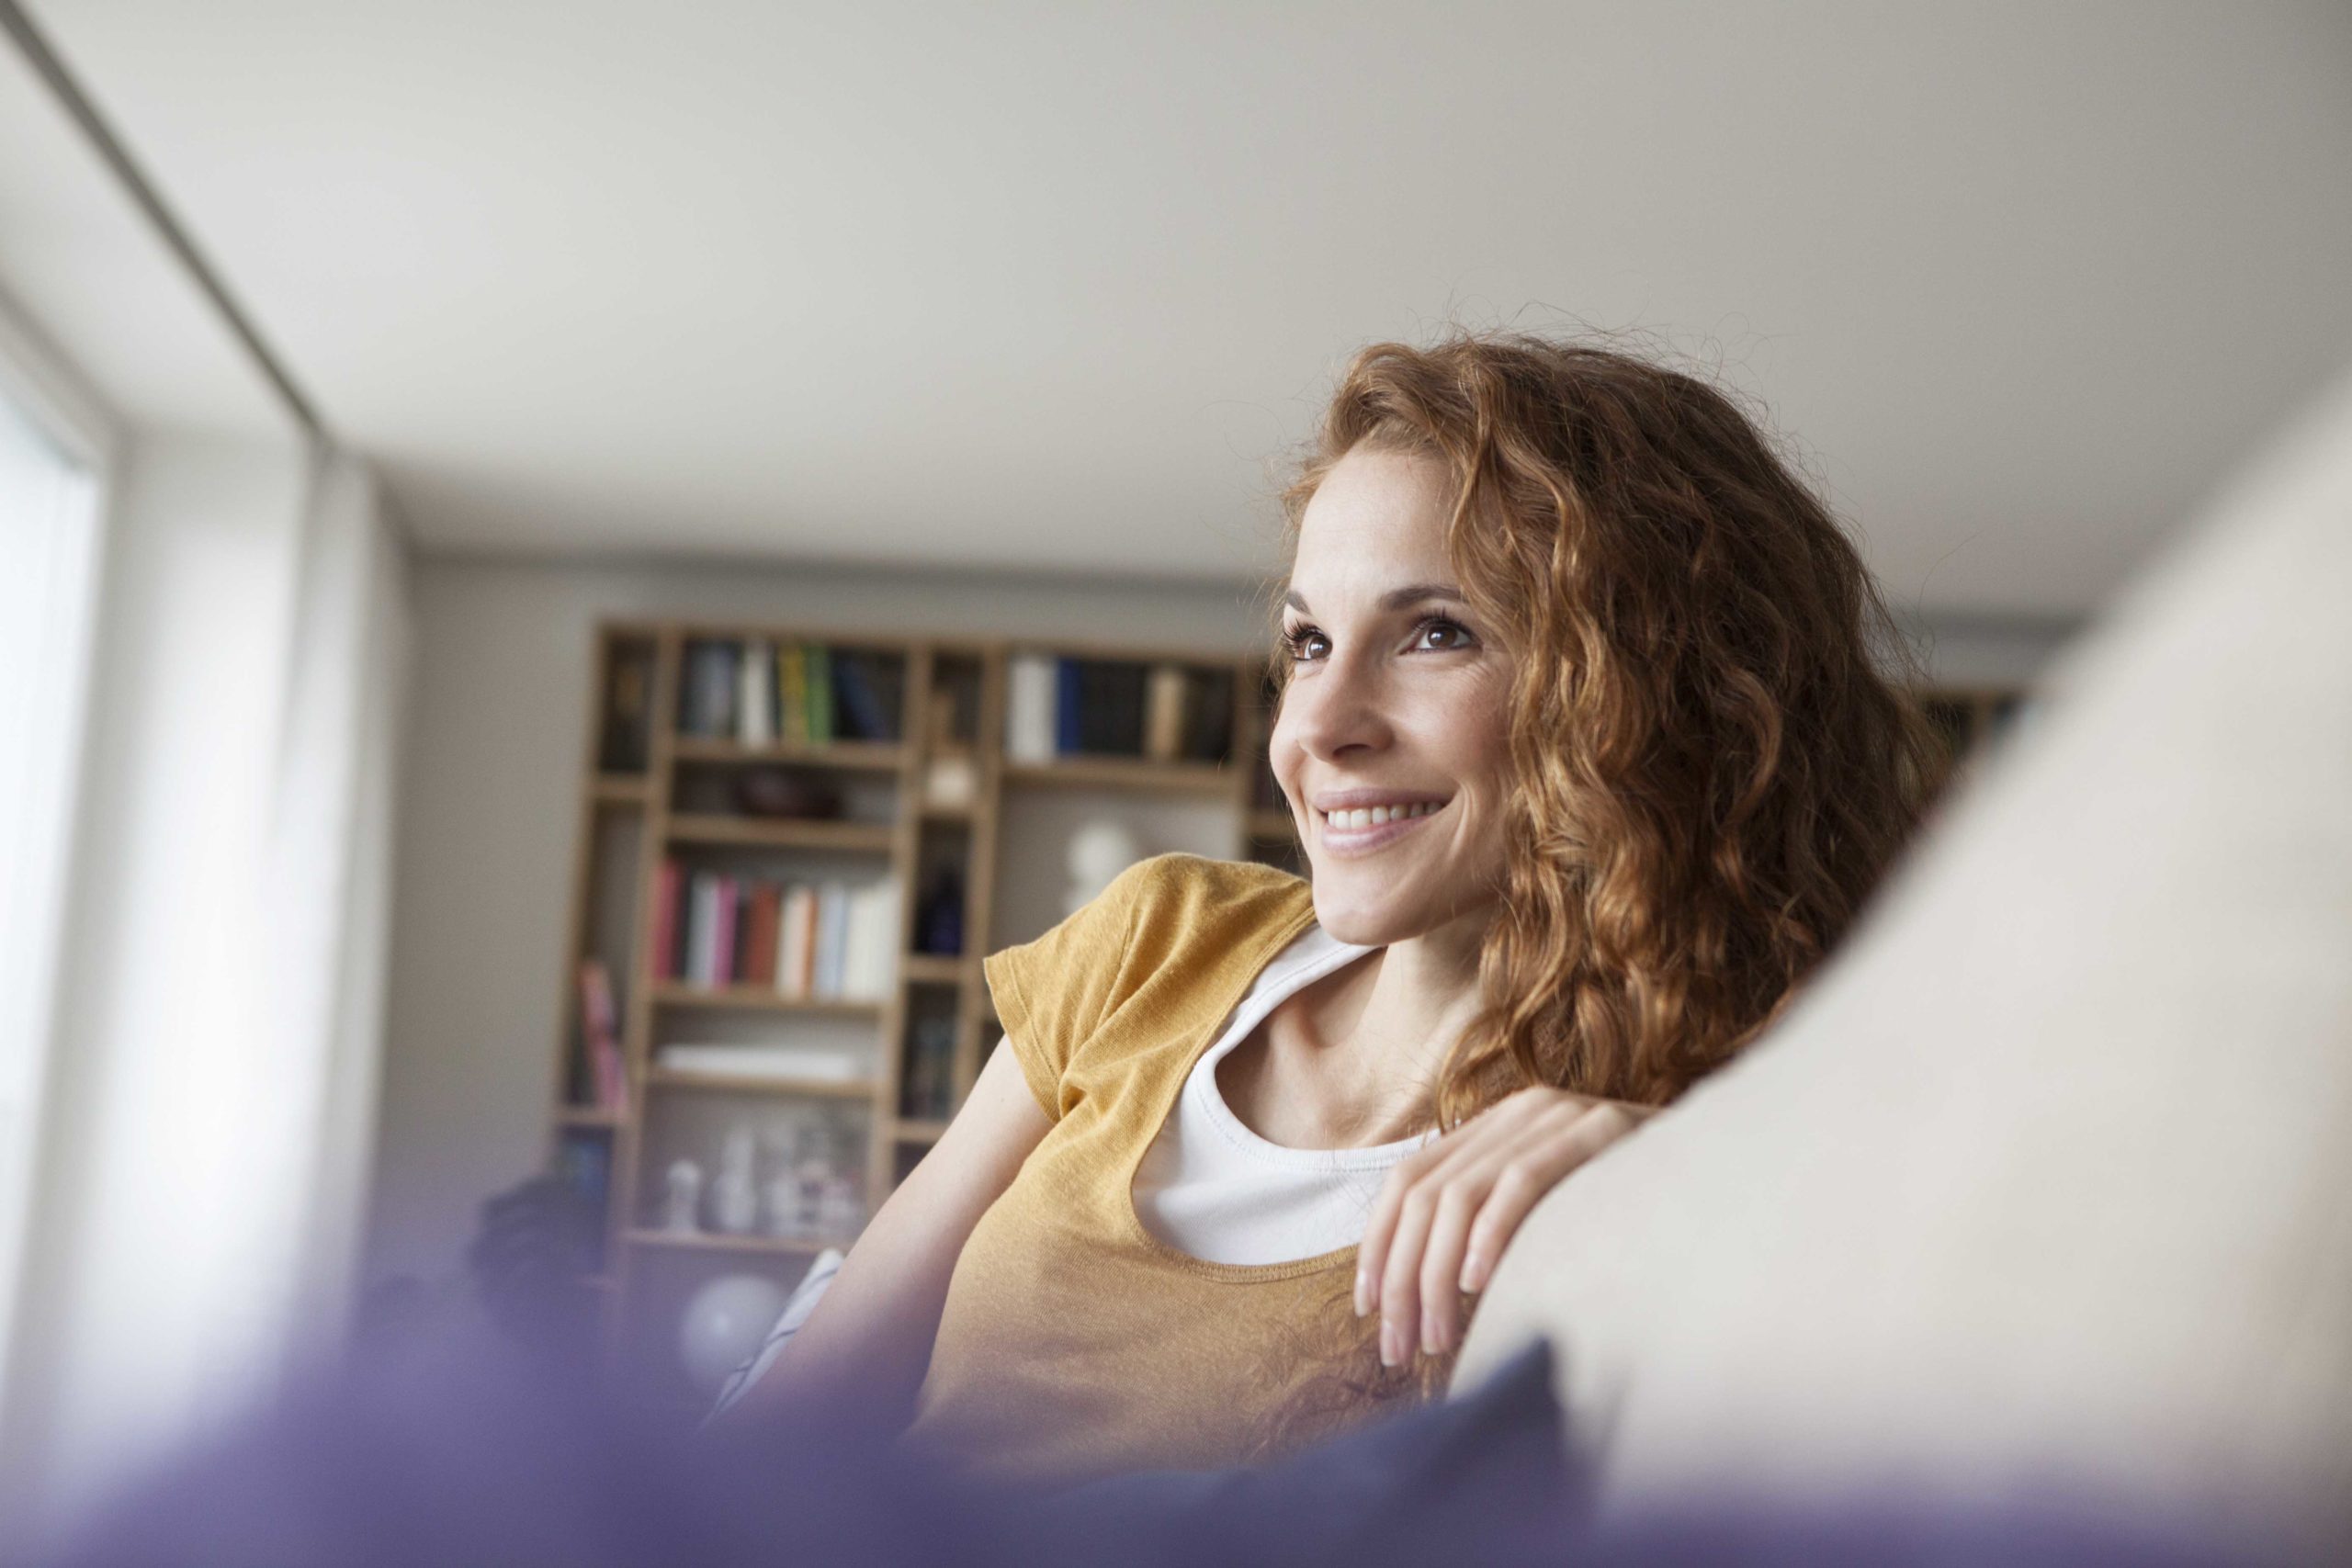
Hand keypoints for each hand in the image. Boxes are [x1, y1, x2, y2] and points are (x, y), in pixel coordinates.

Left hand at [1355, 1086, 1659, 1366]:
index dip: (1378, 1244)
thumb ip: (1486, 1229)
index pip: (1408, 1180)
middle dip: (1403, 1279)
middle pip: (1426, 1195)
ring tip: (1437, 1336)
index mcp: (1495, 1125)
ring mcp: (1557, 1115)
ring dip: (1436, 1275)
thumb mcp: (1544, 1213)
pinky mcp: (1599, 1129)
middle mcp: (1517, 1112)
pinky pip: (1523, 1180)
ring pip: (1461, 1194)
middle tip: (1400, 1348)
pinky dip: (1491, 1233)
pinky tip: (1475, 1284)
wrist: (1718, 1173)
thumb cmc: (1627, 1212)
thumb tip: (1420, 1301)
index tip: (1370, 1310)